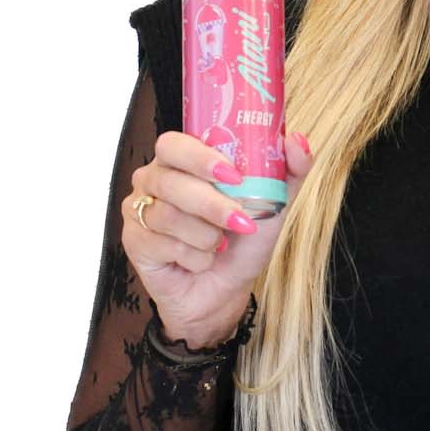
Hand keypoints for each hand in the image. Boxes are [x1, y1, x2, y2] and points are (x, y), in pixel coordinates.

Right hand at [122, 129, 315, 348]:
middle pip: (170, 181)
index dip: (199, 156)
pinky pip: (162, 244)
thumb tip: (295, 140)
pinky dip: (194, 257)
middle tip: (239, 221)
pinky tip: (202, 260)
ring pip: (168, 215)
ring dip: (206, 236)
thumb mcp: (273, 203)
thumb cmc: (243, 240)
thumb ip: (288, 169)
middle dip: (210, 204)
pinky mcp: (134, 242)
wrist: (225, 290)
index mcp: (182, 160)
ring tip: (221, 245)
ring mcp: (139, 210)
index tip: (233, 174)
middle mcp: (154, 180)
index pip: (174, 143)